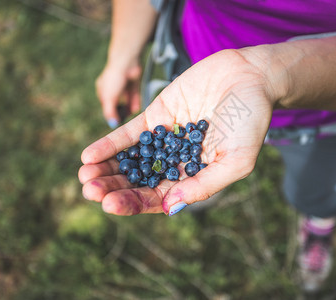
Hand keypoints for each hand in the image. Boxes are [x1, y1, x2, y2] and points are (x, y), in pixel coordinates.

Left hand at [80, 49, 281, 215]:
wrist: (250, 77)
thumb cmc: (251, 121)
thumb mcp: (237, 159)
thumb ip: (205, 184)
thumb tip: (171, 207)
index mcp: (193, 178)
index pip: (159, 197)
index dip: (134, 203)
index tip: (111, 205)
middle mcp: (175, 162)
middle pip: (138, 181)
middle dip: (113, 188)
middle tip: (89, 191)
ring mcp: (163, 139)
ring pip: (129, 160)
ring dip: (106, 170)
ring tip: (84, 176)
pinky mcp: (156, 116)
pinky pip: (129, 134)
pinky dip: (109, 144)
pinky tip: (89, 155)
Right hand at [96, 58, 141, 127]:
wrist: (127, 62)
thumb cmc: (114, 79)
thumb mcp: (109, 98)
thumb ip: (110, 112)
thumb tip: (112, 124)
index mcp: (102, 88)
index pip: (106, 105)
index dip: (111, 114)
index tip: (116, 123)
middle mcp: (112, 87)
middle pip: (116, 103)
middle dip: (120, 111)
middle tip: (125, 120)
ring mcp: (123, 85)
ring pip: (126, 100)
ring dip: (128, 108)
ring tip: (130, 114)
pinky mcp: (133, 83)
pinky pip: (134, 95)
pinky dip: (134, 102)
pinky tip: (135, 109)